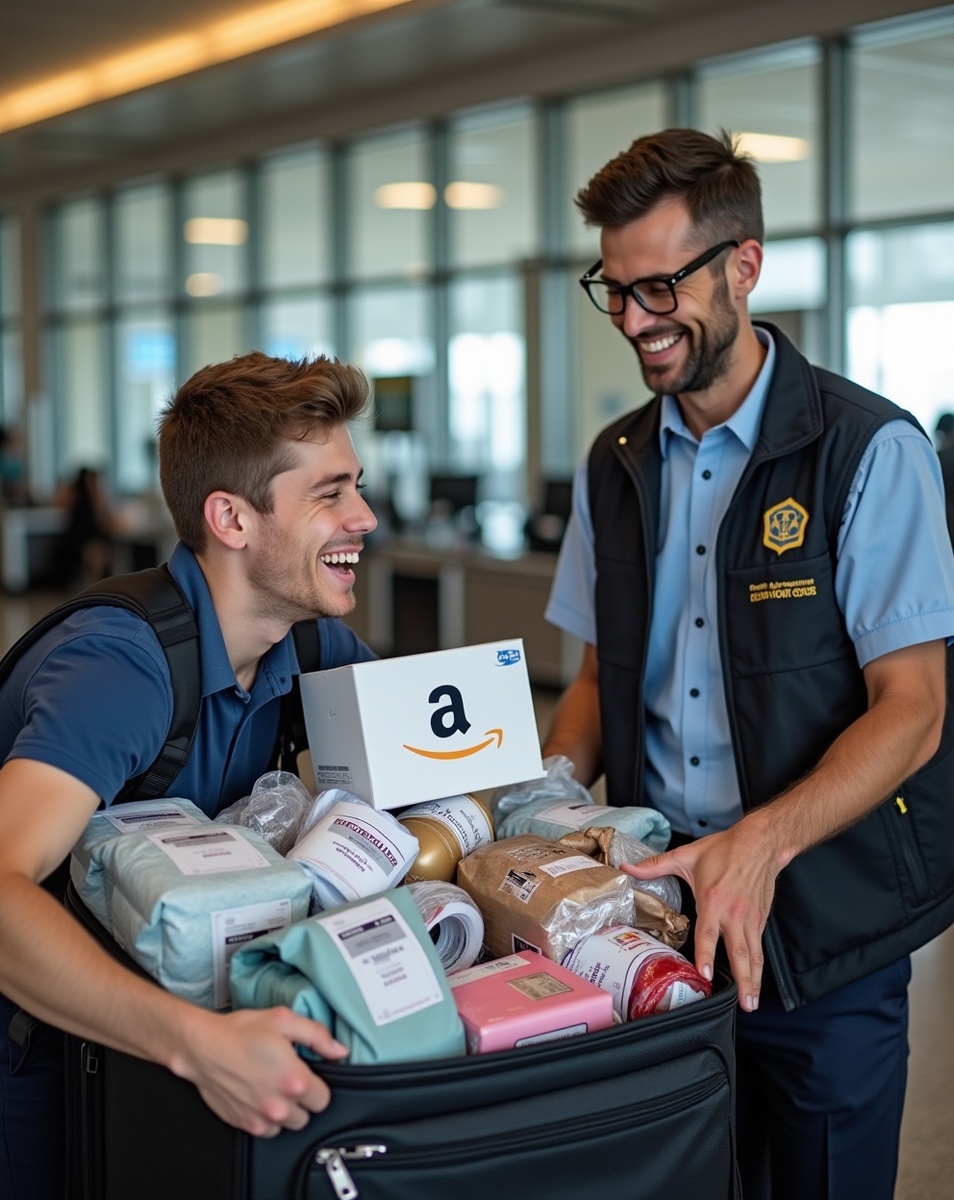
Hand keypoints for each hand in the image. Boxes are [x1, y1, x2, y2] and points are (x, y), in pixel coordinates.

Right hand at [173, 1006, 348, 1136]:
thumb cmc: (239, 1032)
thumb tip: (339, 1051)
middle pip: (307, 1115)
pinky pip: (267, 1131)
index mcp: (294, 1080)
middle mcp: (278, 1105)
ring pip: (288, 1125)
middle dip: (302, 1098)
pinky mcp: (244, 1125)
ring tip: (273, 1087)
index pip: (324, 1099)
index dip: (317, 1084)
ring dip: (285, 1111)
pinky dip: (267, 1118)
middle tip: (289, 1078)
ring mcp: (260, 1118)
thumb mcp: (284, 1020)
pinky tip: (259, 1096)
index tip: (307, 1074)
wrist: (202, 1047)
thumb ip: (317, 1035)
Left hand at [623, 817, 784, 1011]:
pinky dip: (758, 967)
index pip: (709, 934)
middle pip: (738, 953)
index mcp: (713, 900)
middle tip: (742, 1003)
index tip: (705, 976)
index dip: (706, 956)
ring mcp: (749, 919)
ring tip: (752, 1003)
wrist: (758, 844)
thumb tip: (627, 868)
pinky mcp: (760, 920)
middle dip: (742, 980)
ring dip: (754, 980)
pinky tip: (756, 982)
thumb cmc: (724, 850)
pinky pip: (758, 947)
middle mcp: (734, 913)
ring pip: (752, 955)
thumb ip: (655, 866)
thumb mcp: (686, 855)